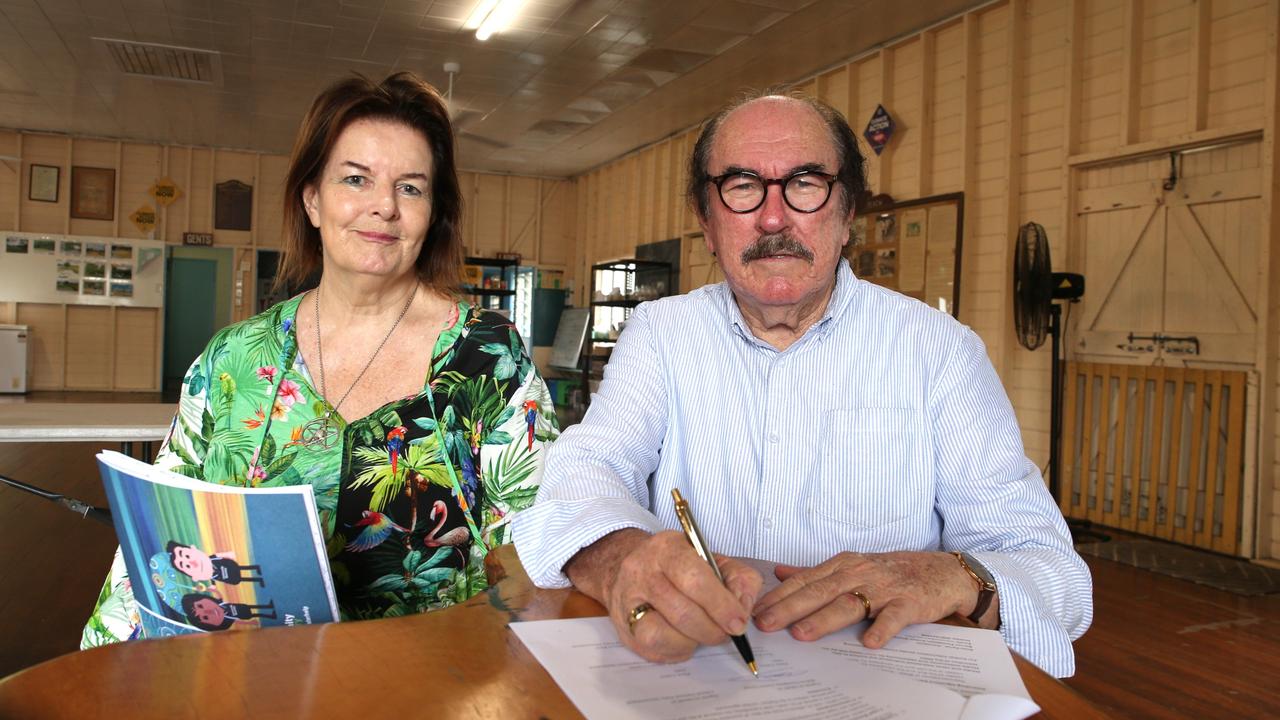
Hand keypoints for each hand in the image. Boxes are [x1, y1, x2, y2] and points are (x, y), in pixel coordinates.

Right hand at [566, 528, 762, 662]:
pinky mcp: (625, 629)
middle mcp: (641, 571)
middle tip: (727, 632)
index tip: (739, 622)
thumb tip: (743, 607)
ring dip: (694, 640)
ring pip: (664, 634)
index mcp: (667, 548)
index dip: (721, 604)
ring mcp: (627, 602)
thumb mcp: (712, 559)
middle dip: (713, 629)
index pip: (694, 578)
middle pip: (682, 611)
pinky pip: (655, 649)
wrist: (630, 571)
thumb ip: (738, 578)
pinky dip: (678, 649)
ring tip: (704, 632)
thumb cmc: (678, 567)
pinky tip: (685, 638)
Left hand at [752, 550, 990, 648]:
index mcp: (842, 564)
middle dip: (790, 608)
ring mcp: (884, 587)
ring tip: (801, 634)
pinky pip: (894, 617)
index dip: (780, 596)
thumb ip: (815, 572)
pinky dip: (881, 628)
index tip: (757, 612)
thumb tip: (779, 572)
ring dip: (824, 619)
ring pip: (850, 603)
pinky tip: (869, 642)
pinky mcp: (909, 602)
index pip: (805, 581)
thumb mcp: (851, 566)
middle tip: (767, 624)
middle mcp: (859, 573)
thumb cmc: (891, 572)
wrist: (941, 572)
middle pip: (820, 591)